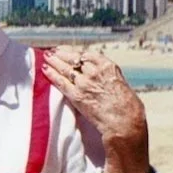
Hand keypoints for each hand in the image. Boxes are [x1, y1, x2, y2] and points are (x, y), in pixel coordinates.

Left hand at [42, 47, 149, 172]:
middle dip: (61, 54)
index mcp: (108, 66)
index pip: (86, 55)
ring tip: (46, 57)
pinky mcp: (76, 95)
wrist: (124, 121)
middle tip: (52, 52)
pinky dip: (51, 74)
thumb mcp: (120, 84)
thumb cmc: (128, 106)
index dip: (74, 52)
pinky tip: (45, 69)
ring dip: (54, 61)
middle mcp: (95, 72)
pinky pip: (60, 82)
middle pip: (73, 59)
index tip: (68, 51)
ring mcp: (84, 83)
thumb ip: (108, 78)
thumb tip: (102, 78)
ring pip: (65, 68)